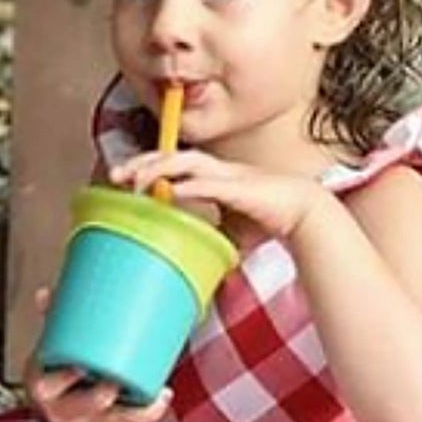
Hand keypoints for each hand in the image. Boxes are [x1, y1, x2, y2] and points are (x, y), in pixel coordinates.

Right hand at [22, 288, 171, 421]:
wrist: (57, 399)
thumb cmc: (54, 367)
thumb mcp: (50, 345)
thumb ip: (52, 319)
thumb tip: (46, 294)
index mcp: (43, 388)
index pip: (51, 385)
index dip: (65, 378)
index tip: (81, 365)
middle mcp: (63, 411)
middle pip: (83, 407)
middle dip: (99, 395)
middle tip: (117, 380)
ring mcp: (87, 421)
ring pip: (112, 419)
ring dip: (134, 407)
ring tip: (155, 389)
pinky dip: (148, 410)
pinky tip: (162, 394)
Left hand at [110, 150, 326, 241]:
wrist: (306, 213)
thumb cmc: (272, 219)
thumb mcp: (231, 232)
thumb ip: (211, 239)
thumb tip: (194, 265)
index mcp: (212, 176)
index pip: (172, 163)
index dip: (147, 166)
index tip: (123, 178)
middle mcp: (216, 170)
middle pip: (170, 155)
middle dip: (141, 162)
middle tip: (115, 174)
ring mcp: (227, 175)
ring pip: (185, 161)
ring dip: (157, 168)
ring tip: (135, 179)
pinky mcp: (239, 188)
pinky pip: (209, 183)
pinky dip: (189, 186)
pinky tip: (171, 190)